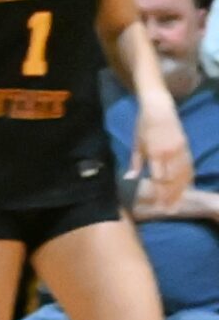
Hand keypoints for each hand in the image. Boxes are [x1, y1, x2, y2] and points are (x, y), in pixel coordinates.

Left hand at [133, 92, 192, 209]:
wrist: (160, 108)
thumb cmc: (143, 126)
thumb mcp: (136, 144)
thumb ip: (135, 163)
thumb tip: (130, 179)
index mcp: (155, 152)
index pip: (159, 178)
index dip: (159, 192)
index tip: (157, 205)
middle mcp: (170, 153)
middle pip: (172, 179)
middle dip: (170, 196)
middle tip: (168, 210)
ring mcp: (181, 150)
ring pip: (183, 175)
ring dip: (180, 191)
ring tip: (177, 204)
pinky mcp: (187, 148)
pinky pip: (190, 166)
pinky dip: (189, 179)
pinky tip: (188, 189)